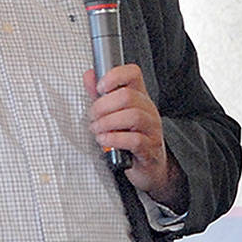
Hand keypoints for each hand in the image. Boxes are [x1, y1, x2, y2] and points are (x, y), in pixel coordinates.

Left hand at [83, 64, 187, 210]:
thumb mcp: (114, 114)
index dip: (115, 76)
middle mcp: (148, 109)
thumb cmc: (130, 138)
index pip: (133, 74)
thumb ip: (101, 95)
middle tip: (93, 117)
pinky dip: (114, 139)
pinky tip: (105, 141)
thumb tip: (89, 76)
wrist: (149, 167)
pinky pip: (134, 140)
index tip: (100, 88)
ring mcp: (152, 128)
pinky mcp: (150, 148)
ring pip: (132, 116)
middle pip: (127, 96)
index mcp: (139, 97)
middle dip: (103, 106)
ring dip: (107, 123)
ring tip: (97, 130)